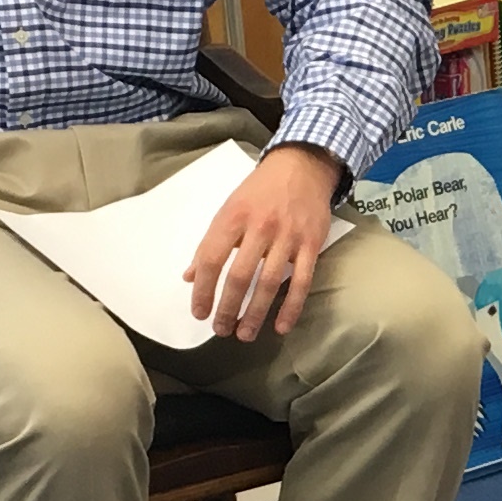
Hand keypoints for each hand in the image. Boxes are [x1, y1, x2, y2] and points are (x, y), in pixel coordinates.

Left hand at [185, 141, 342, 341]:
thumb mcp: (229, 208)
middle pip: (240, 276)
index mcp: (232, 217)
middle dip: (228, 308)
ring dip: (255, 313)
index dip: (203, 289)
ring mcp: (287, 236)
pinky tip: (281, 326)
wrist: (301, 166)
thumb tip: (190, 276)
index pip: (212, 258)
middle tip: (221, 329)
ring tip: (245, 334)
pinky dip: (291, 307)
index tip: (199, 312)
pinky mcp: (311, 244)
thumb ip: (210, 243)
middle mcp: (259, 227)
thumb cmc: (260, 190)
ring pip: (269, 282)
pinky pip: (301, 281)